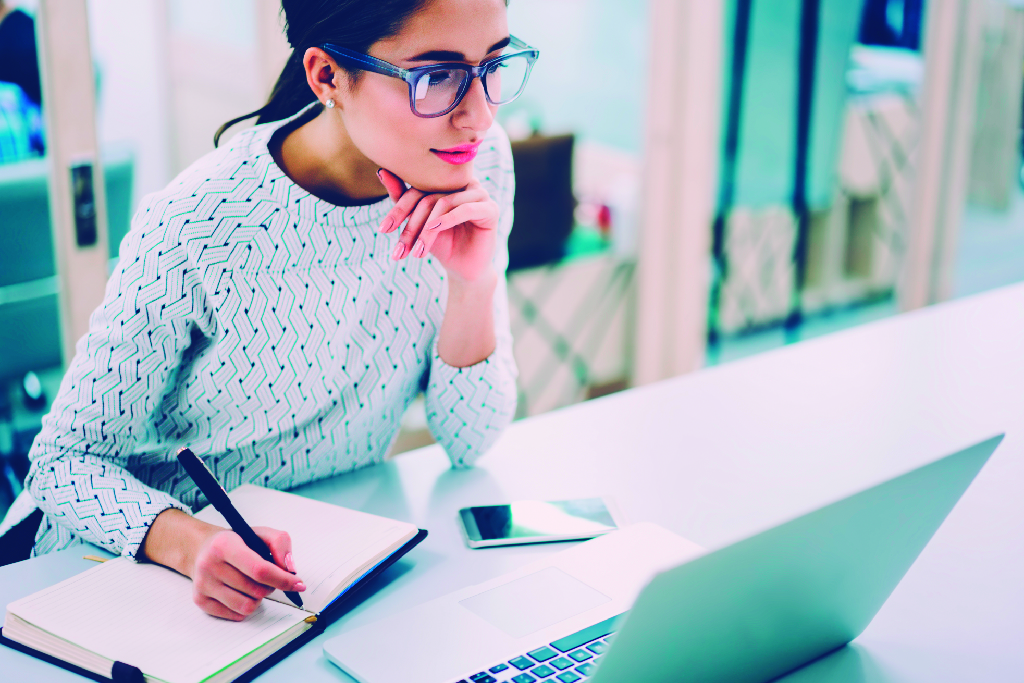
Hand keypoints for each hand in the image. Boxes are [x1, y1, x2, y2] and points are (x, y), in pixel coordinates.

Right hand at [190, 526, 305, 620]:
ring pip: (247, 606)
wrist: (202, 548)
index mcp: (225, 545)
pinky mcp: (200, 600)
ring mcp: (203, 584)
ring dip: (258, 598)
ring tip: (254, 585)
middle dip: (271, 586)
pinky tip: (241, 593)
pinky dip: (245, 607)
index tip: (298, 584)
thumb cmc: (236, 542)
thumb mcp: (260, 533)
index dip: (283, 579)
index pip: (259, 570)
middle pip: (256, 590)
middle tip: (268, 578)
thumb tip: (289, 569)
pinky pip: (235, 615)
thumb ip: (280, 543)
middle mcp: (209, 565)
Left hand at [377, 169, 499, 283]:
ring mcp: (479, 194)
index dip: (399, 209)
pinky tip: (434, 231)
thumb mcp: (418, 223)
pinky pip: (466, 209)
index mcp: (447, 181)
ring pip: (444, 203)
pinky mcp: (490, 209)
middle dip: (411, 225)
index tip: (383, 230)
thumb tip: (382, 171)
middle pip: (429, 197)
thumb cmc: (441, 243)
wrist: (462, 269)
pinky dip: (448, 220)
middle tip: (400, 249)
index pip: (417, 189)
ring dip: (427, 230)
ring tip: (417, 251)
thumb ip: (402, 198)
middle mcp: (464, 183)